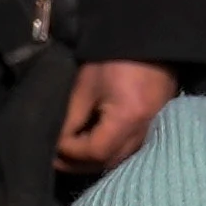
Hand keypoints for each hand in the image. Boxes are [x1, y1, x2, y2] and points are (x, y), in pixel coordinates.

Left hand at [55, 58, 178, 173]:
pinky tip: (93, 144)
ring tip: (71, 154)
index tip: (52, 145)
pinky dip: (109, 152)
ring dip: (94, 160)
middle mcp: (143, 132)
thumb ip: (71, 117)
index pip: (95, 152)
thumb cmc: (114, 57)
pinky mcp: (153, 125)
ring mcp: (152, 130)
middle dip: (79, 163)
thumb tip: (57, 143)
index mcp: (127, 119)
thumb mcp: (86, 85)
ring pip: (120, 159)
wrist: (148, 41)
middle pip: (109, 162)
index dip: (71, 152)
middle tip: (56, 158)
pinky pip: (129, 149)